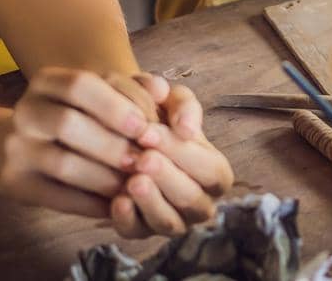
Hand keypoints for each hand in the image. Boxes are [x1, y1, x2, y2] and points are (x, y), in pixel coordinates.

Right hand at [0, 67, 149, 223]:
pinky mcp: (15, 182)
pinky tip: (115, 204)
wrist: (24, 149)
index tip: (147, 125)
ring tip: (133, 184)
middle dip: (113, 144)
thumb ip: (133, 90)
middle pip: (68, 123)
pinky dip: (90, 203)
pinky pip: (56, 196)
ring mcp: (15, 148)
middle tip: (144, 161)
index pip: (81, 84)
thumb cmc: (79, 117)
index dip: (117, 104)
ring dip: (105, 177)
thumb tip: (162, 90)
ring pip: (63, 163)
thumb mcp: (100, 96)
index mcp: (47, 82)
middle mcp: (25, 110)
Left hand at [108, 73, 234, 237]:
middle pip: (191, 198)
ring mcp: (172, 220)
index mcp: (214, 172)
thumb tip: (187, 128)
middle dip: (167, 177)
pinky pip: (137, 232)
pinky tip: (117, 200)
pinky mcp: (141, 230)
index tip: (149, 132)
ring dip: (151, 201)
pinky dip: (128, 218)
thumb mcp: (173, 100)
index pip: (210, 169)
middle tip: (142, 158)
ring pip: (168, 221)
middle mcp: (199, 203)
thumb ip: (184, 105)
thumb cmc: (158, 115)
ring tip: (132, 180)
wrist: (124, 129)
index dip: (183, 152)